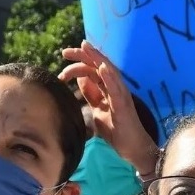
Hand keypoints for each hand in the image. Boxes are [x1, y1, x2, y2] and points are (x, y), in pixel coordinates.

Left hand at [59, 41, 158, 174]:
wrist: (131, 147)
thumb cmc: (116, 130)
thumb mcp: (97, 109)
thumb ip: (91, 94)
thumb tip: (79, 79)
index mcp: (108, 87)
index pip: (92, 68)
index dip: (78, 61)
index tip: (64, 57)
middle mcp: (115, 87)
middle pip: (99, 65)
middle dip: (83, 55)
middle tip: (65, 52)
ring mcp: (121, 94)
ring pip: (109, 71)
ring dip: (97, 59)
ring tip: (85, 48)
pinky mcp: (124, 104)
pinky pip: (116, 88)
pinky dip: (109, 77)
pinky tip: (102, 67)